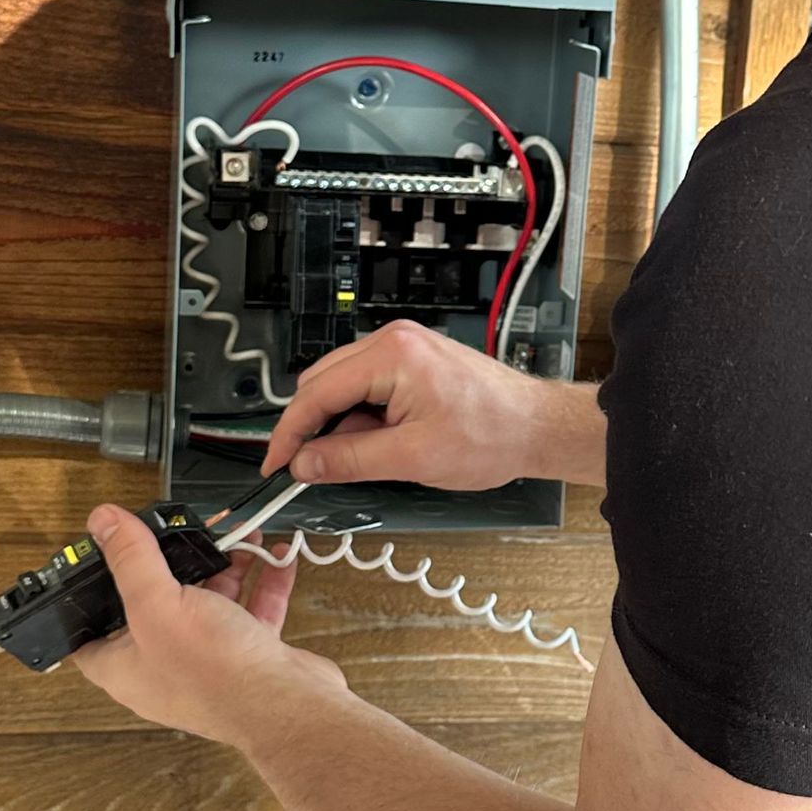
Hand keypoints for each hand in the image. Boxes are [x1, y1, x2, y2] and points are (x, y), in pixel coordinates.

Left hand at [73, 504, 344, 750]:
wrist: (287, 705)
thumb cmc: (214, 672)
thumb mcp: (157, 604)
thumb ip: (131, 559)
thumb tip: (102, 521)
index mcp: (125, 667)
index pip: (90, 630)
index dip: (88, 596)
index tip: (99, 559)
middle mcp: (162, 667)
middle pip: (156, 605)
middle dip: (174, 564)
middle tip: (182, 532)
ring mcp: (207, 662)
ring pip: (209, 603)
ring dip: (226, 566)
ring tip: (239, 536)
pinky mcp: (247, 656)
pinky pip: (250, 610)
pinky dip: (262, 581)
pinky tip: (276, 555)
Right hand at [266, 320, 597, 491]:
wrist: (537, 426)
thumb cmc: (492, 434)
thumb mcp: (412, 457)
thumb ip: (350, 459)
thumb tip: (305, 464)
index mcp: (391, 355)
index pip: (316, 393)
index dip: (289, 434)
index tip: (275, 464)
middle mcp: (394, 341)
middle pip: (322, 383)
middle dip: (312, 428)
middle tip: (309, 469)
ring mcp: (404, 348)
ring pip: (342, 386)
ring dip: (340, 424)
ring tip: (369, 456)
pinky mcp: (413, 361)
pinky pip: (367, 386)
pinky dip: (362, 417)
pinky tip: (382, 442)